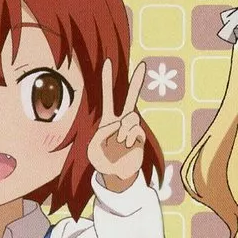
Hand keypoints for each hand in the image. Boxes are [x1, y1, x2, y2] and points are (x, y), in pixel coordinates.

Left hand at [87, 59, 146, 190]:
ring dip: (124, 129)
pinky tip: (126, 146)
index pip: (108, 96)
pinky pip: (136, 131)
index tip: (107, 62)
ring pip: (132, 117)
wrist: (116, 175)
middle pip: (130, 98)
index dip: (107, 80)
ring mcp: (132, 129)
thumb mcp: (93, 148)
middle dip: (137, 82)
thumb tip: (120, 125)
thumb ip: (103, 133)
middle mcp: (122, 121)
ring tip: (121, 142)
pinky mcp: (140, 137)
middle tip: (144, 65)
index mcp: (108, 120)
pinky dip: (129, 139)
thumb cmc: (101, 161)